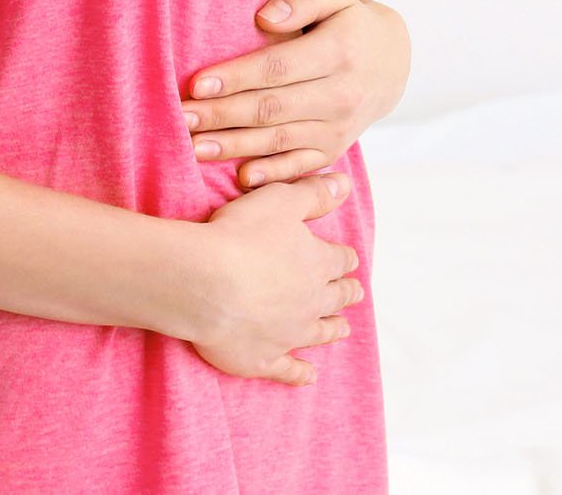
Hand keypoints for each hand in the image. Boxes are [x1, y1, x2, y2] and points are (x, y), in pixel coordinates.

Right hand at [182, 172, 365, 385]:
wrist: (206, 282)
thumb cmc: (240, 235)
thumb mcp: (281, 200)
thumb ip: (313, 193)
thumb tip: (345, 184)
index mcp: (317, 263)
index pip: (340, 260)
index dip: (345, 259)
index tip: (350, 260)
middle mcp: (310, 301)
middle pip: (335, 298)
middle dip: (346, 294)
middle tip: (355, 294)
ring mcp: (289, 333)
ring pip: (319, 333)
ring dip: (332, 330)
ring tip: (342, 330)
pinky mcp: (263, 359)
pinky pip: (288, 370)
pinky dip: (300, 374)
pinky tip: (310, 376)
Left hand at [183, 0, 409, 191]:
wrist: (392, 64)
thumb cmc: (350, 24)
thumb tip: (265, 17)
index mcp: (339, 53)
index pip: (278, 68)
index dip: (236, 77)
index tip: (198, 84)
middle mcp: (341, 95)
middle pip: (272, 108)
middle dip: (222, 115)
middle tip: (182, 119)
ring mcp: (339, 128)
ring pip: (279, 140)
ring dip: (234, 146)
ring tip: (195, 147)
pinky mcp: (334, 150)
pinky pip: (300, 166)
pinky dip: (271, 174)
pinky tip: (240, 177)